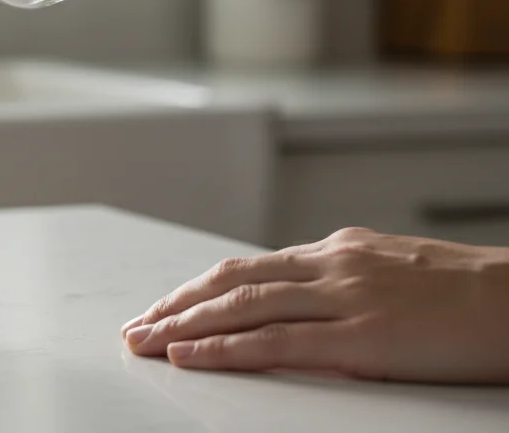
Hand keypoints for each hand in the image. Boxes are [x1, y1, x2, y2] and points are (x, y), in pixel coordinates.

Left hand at [121, 227, 508, 383]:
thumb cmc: (471, 295)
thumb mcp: (395, 275)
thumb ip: (344, 285)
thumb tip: (302, 303)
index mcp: (338, 252)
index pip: (249, 268)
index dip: (199, 289)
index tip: (164, 307)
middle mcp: (331, 266)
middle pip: (231, 282)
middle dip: (176, 306)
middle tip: (136, 328)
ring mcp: (344, 299)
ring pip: (241, 306)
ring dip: (183, 326)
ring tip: (144, 342)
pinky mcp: (362, 336)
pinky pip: (275, 341)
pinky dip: (224, 348)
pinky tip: (189, 355)